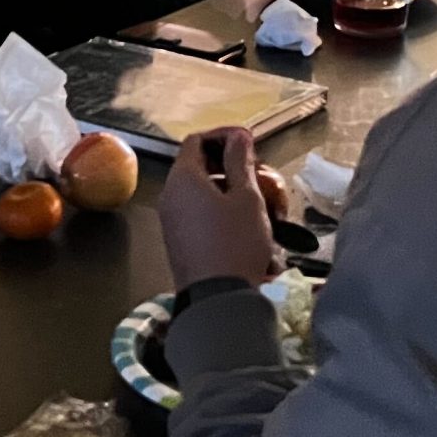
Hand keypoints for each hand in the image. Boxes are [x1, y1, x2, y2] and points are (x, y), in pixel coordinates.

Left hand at [162, 127, 280, 289]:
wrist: (218, 300)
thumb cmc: (235, 242)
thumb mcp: (246, 198)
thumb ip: (240, 162)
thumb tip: (237, 135)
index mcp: (183, 179)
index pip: (197, 141)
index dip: (224, 137)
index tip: (250, 144)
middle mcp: (171, 196)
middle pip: (201, 168)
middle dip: (235, 169)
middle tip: (263, 179)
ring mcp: (173, 222)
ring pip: (205, 194)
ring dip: (235, 194)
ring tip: (266, 208)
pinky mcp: (180, 243)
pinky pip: (201, 216)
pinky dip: (224, 213)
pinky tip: (251, 228)